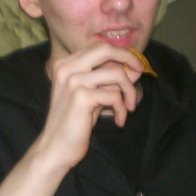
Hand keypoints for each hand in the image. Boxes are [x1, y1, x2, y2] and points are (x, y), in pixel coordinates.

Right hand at [36, 42, 144, 169]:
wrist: (55, 147)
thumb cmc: (74, 122)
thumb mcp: (89, 94)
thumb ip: (105, 79)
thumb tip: (133, 68)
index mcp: (65, 64)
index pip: (99, 47)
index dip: (121, 54)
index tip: (134, 68)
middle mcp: (67, 68)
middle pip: (106, 49)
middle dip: (129, 59)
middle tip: (139, 74)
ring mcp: (73, 81)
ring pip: (116, 73)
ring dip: (129, 92)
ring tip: (128, 107)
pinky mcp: (81, 97)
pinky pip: (115, 95)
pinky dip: (122, 108)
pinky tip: (118, 119)